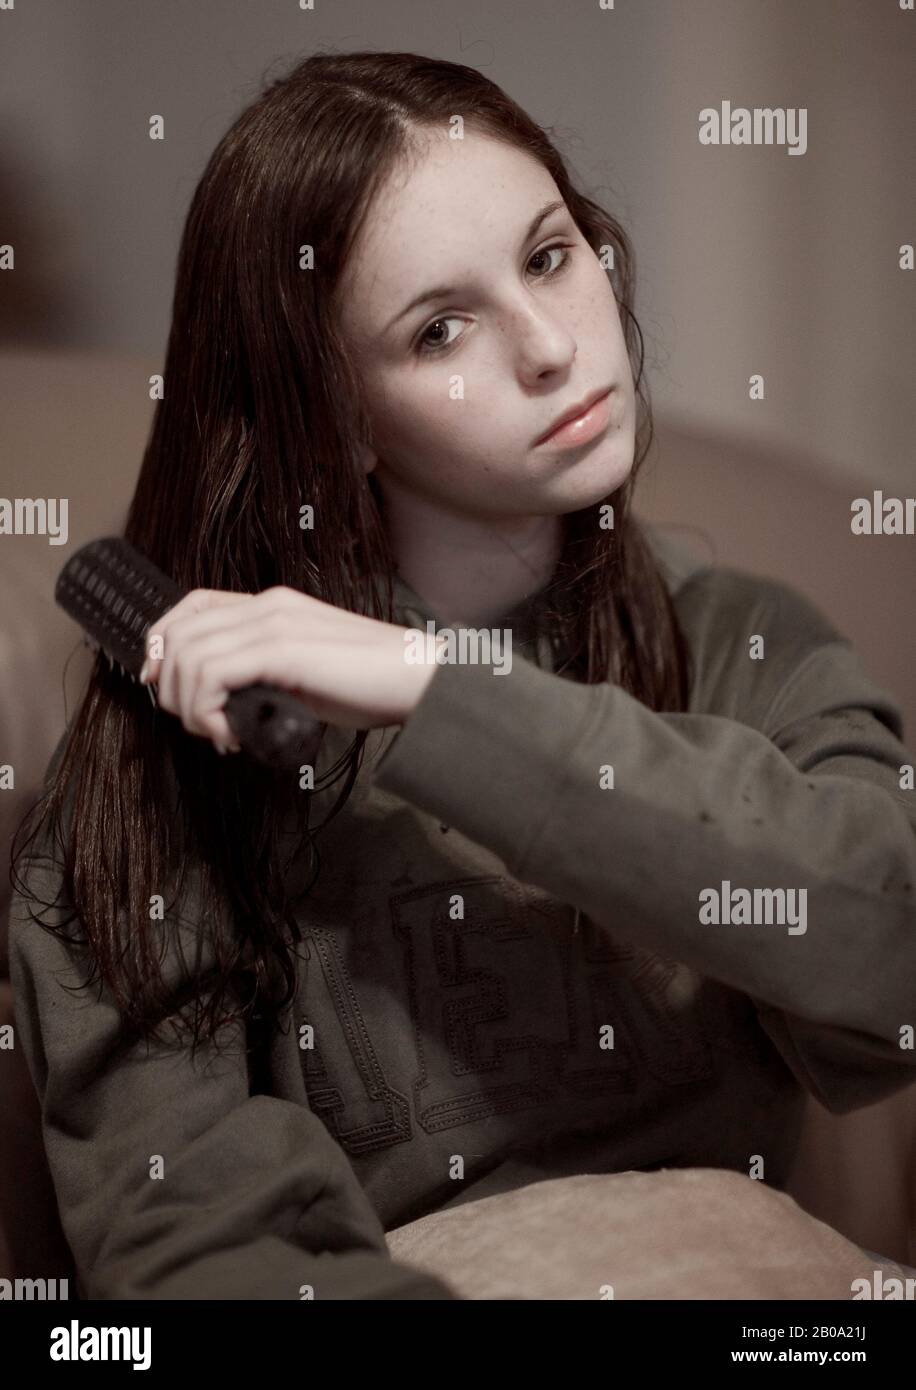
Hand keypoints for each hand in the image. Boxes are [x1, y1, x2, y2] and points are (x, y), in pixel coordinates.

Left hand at [138, 585, 441, 752]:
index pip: (193, 606)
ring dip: (188, 705)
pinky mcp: (281, 647)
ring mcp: (274, 622)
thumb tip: (229, 706)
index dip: (162, 642)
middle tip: (200, 726)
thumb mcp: (309, 672)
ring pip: (187, 654)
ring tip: (219, 734)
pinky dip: (206, 711)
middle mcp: (267, 604)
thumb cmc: (375, 685)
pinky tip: (232, 734)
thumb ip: (269, 675)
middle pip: (179, 632)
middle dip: (170, 687)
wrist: (420, 680)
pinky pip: (211, 673)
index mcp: (274, 604)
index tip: (162, 686)